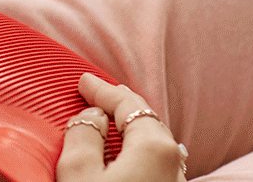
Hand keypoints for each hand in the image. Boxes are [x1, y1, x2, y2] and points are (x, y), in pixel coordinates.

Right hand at [58, 73, 188, 181]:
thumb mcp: (79, 175)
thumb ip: (83, 137)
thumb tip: (92, 116)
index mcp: (154, 148)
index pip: (128, 104)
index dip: (102, 90)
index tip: (83, 81)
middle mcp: (173, 162)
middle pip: (146, 121)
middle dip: (120, 106)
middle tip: (97, 94)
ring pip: (153, 144)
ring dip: (130, 130)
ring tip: (111, 121)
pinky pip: (155, 164)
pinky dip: (137, 151)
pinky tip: (126, 156)